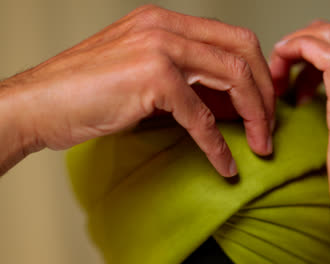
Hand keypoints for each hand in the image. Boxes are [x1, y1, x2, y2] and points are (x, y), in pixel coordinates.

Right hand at [0, 5, 274, 176]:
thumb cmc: (85, 91)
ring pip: (232, 78)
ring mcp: (160, 48)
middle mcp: (166, 26)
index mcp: (166, 21)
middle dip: (265, 92)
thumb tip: (225, 101)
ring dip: (254, 116)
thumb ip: (184, 77)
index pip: (234, 37)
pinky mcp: (152, 79)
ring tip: (259, 144)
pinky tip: (224, 166)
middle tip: (269, 125)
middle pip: (243, 51)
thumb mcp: (142, 71)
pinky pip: (201, 117)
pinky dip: (218, 146)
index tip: (264, 103)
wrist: (37, 104)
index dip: (258, 72)